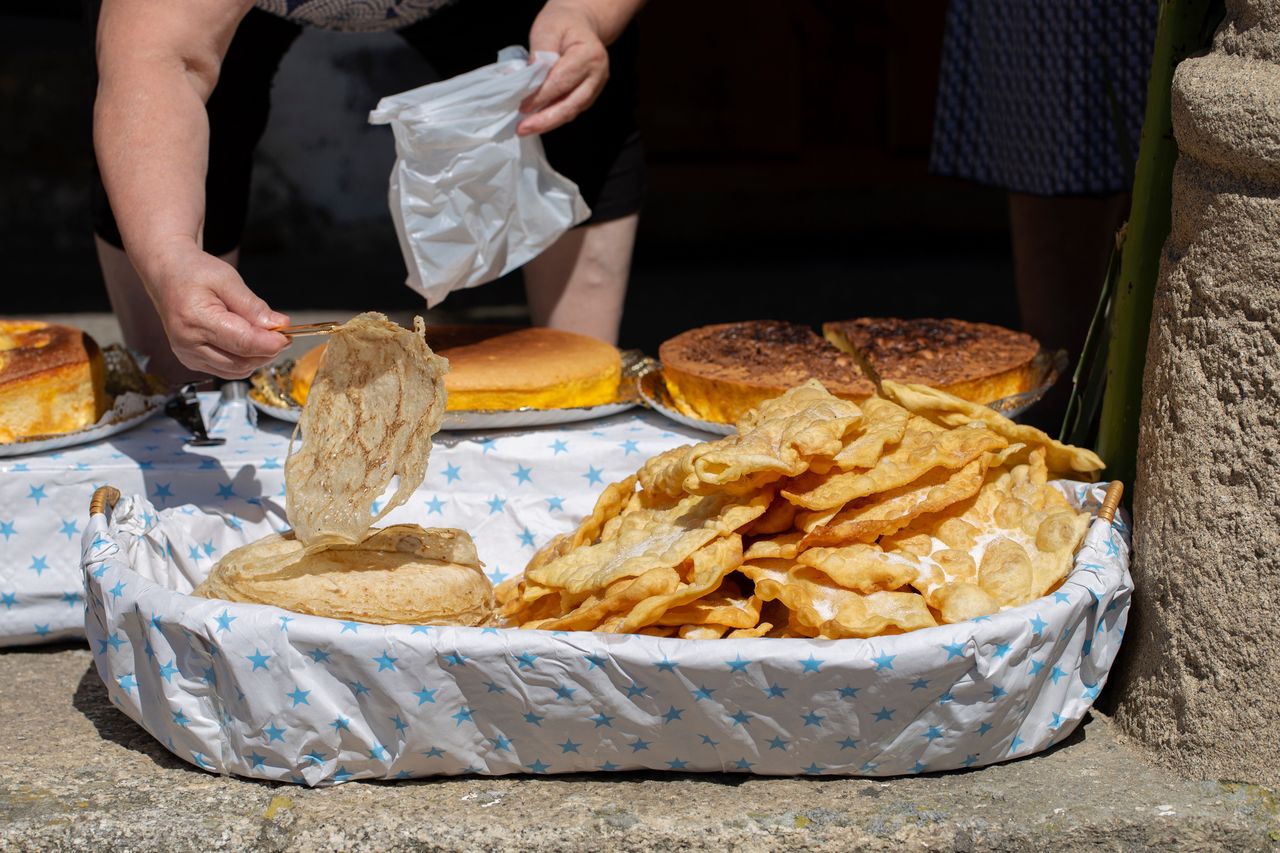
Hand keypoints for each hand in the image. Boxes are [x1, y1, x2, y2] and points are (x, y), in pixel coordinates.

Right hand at [145, 244, 289, 377]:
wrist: (167, 276)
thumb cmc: (195, 273)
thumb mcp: (228, 280)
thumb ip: (253, 306)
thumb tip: (279, 326)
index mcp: (195, 320)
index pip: (242, 343)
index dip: (270, 343)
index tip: (287, 336)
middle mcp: (187, 343)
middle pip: (241, 362)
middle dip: (267, 351)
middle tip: (281, 334)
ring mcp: (188, 355)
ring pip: (236, 370)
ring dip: (257, 357)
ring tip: (264, 335)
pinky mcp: (192, 361)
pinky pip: (227, 370)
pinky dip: (244, 360)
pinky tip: (248, 341)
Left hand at [518, 0, 609, 135]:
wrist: (580, 24)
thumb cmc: (563, 24)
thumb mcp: (548, 30)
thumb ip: (539, 55)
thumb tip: (528, 81)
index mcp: (590, 55)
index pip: (562, 82)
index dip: (541, 96)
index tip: (522, 106)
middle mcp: (598, 75)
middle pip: (571, 104)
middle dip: (546, 120)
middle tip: (522, 129)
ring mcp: (596, 87)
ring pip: (571, 111)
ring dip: (548, 123)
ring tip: (526, 128)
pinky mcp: (588, 95)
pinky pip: (570, 109)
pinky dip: (553, 117)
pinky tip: (537, 120)